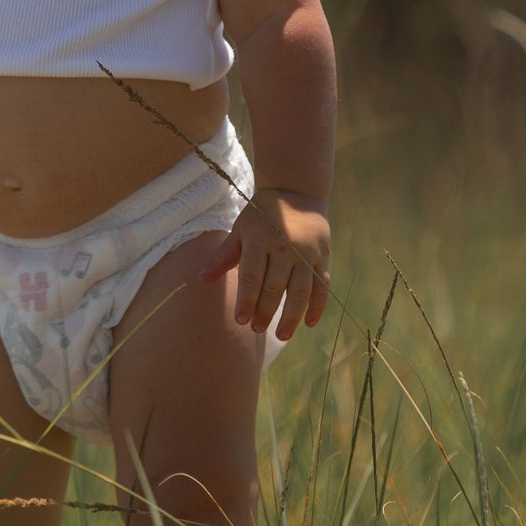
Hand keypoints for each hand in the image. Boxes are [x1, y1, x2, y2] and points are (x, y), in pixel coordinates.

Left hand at [199, 187, 330, 342]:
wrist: (297, 189)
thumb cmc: (262, 213)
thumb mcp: (241, 228)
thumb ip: (224, 255)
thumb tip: (201, 279)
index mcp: (260, 239)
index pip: (251, 277)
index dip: (246, 301)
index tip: (240, 321)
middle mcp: (285, 247)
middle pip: (274, 287)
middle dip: (265, 311)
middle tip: (256, 329)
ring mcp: (307, 253)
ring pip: (300, 291)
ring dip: (291, 316)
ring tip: (281, 336)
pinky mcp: (323, 256)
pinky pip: (322, 286)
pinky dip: (317, 306)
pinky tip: (309, 324)